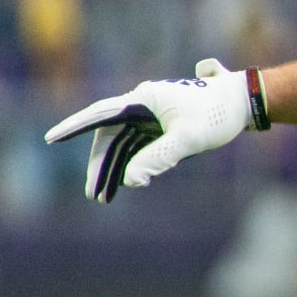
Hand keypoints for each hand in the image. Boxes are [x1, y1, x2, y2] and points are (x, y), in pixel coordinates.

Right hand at [45, 59, 258, 201]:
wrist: (245, 101)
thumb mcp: (189, 139)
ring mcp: (153, 114)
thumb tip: (130, 180)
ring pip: (124, 143)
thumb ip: (158, 159)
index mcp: (144, 99)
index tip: (51, 138)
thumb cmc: (218, 115)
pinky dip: (132, 162)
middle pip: (111, 136)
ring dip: (115, 168)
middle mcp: (143, 103)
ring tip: (104, 197)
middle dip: (100, 165)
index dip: (74, 126)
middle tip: (92, 195)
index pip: (101, 115)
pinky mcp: (163, 123)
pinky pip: (139, 144)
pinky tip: (127, 183)